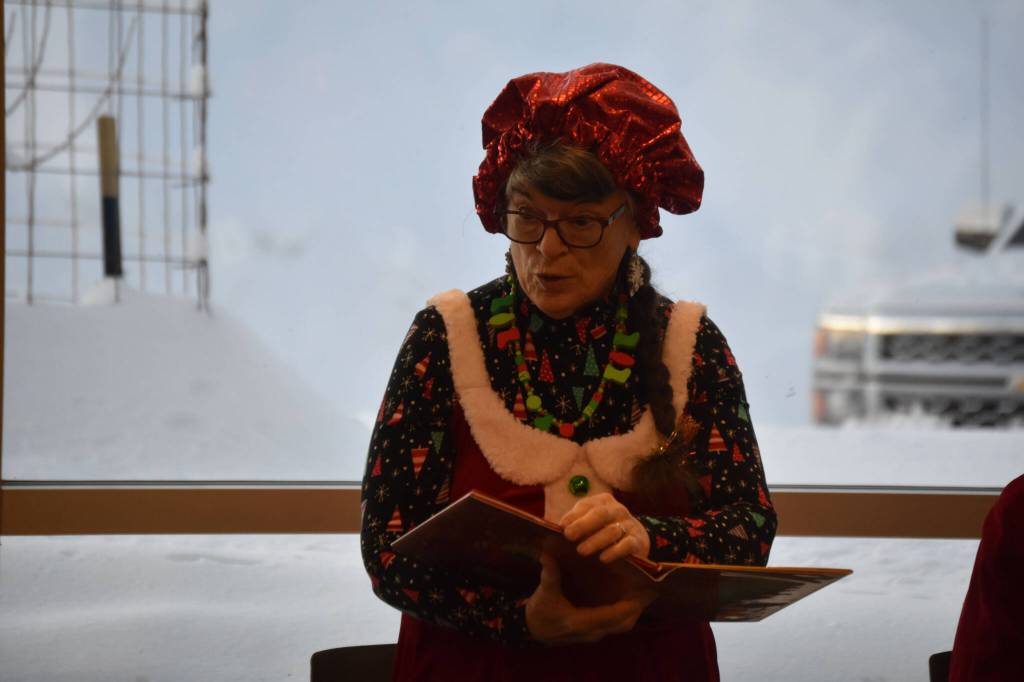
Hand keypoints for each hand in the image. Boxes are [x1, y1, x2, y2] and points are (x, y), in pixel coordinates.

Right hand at [526, 553, 653, 643]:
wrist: (533, 630)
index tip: (644, 591)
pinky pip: (615, 623)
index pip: (612, 615)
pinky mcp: (594, 630)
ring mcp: (593, 633)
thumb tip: (547, 553)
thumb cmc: (540, 612)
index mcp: (580, 622)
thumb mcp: (543, 593)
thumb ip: (549, 575)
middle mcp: (591, 631)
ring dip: (633, 610)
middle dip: (638, 607)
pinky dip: (625, 612)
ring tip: (645, 592)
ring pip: (621, 624)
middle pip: (623, 623)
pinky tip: (630, 598)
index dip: (629, 604)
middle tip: (651, 590)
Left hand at [559, 493, 650, 562]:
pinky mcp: (638, 541)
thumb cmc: (604, 530)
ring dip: (595, 541)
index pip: (587, 505)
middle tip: (569, 536)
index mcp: (603, 502)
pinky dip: (614, 551)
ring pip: (612, 531)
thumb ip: (576, 523)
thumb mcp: (590, 523)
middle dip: (583, 525)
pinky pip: (627, 544)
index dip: (574, 515)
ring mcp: (629, 524)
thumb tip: (560, 527)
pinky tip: (603, 558)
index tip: (562, 527)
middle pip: (600, 514)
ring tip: (581, 551)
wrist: (634, 540)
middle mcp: (618, 510)